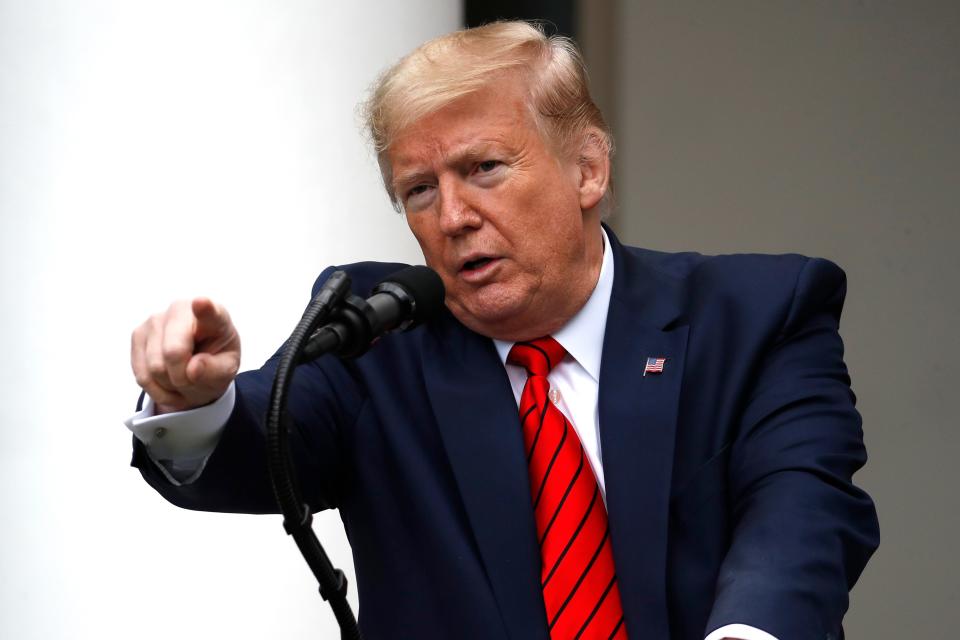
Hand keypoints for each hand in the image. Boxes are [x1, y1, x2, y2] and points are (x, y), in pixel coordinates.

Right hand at [131, 298, 240, 413]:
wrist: (197, 363)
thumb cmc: (216, 362)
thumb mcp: (226, 371)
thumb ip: (215, 371)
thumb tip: (192, 370)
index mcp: (215, 316)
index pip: (209, 311)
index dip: (204, 308)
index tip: (201, 303)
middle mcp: (182, 310)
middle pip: (173, 352)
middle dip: (182, 378)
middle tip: (194, 379)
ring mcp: (156, 320)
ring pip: (155, 368)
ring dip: (170, 385)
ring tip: (183, 379)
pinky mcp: (138, 334)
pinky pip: (142, 375)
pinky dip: (157, 389)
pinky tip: (169, 383)